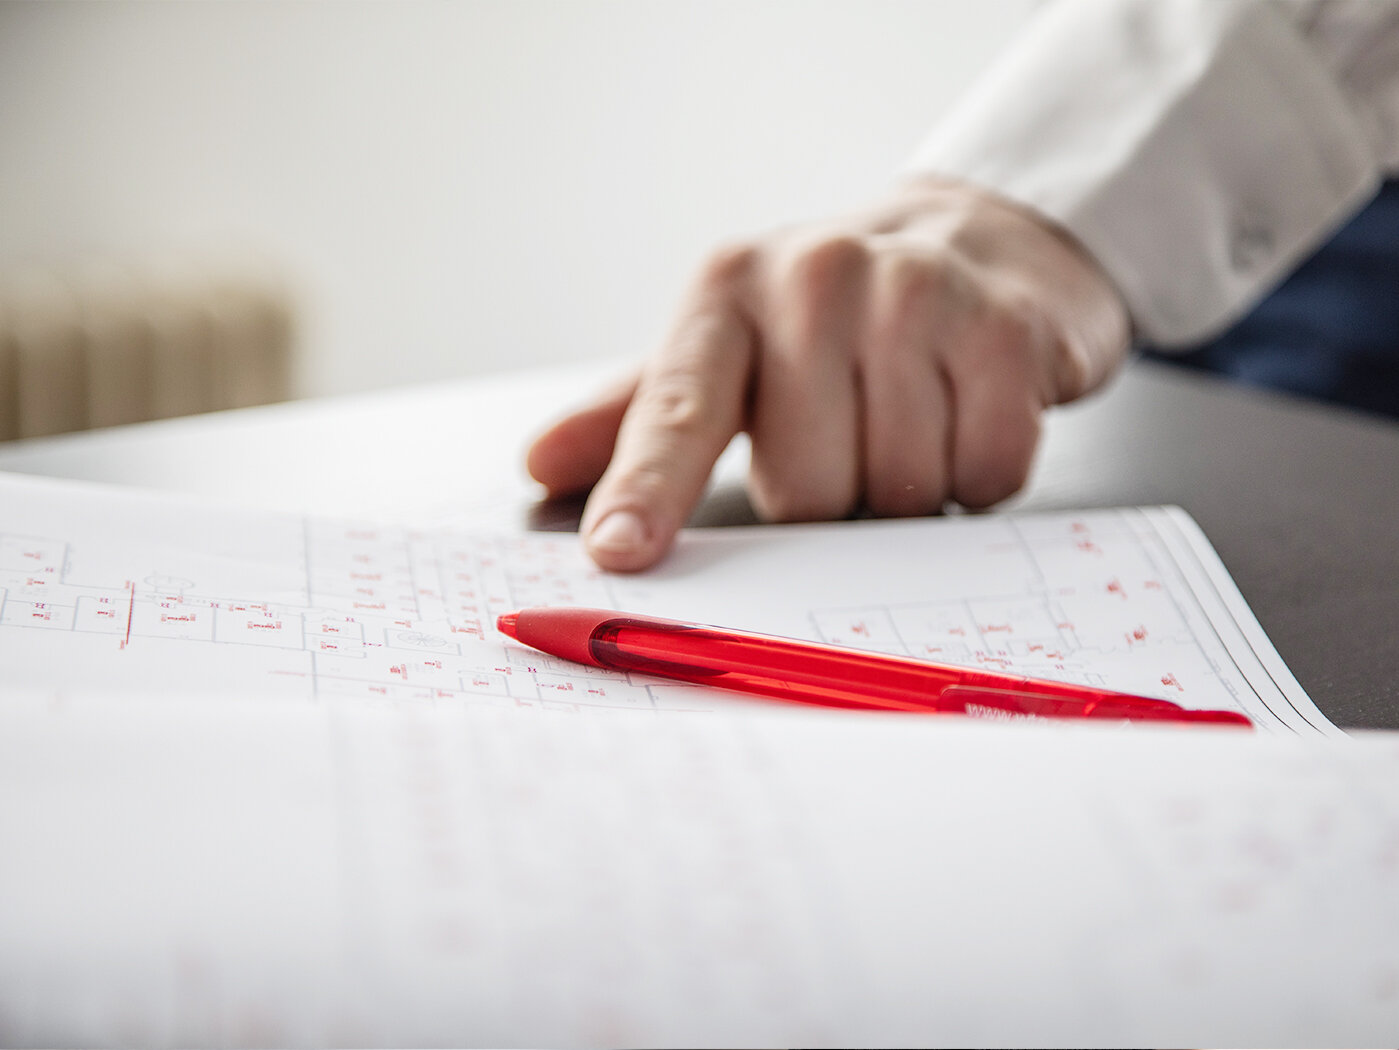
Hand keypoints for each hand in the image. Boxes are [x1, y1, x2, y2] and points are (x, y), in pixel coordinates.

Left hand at [527, 177, 1131, 570]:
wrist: (982, 240)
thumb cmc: (834, 317)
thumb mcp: (728, 348)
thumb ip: (640, 415)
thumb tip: (539, 463)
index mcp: (726, 296)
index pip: (676, 410)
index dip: (647, 490)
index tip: (621, 553)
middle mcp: (814, 279)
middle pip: (806, 494)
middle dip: (834, 501)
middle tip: (853, 438)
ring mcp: (917, 294)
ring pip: (903, 492)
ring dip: (911, 489)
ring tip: (915, 416)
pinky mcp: (1008, 327)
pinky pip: (987, 471)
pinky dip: (981, 472)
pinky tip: (971, 413)